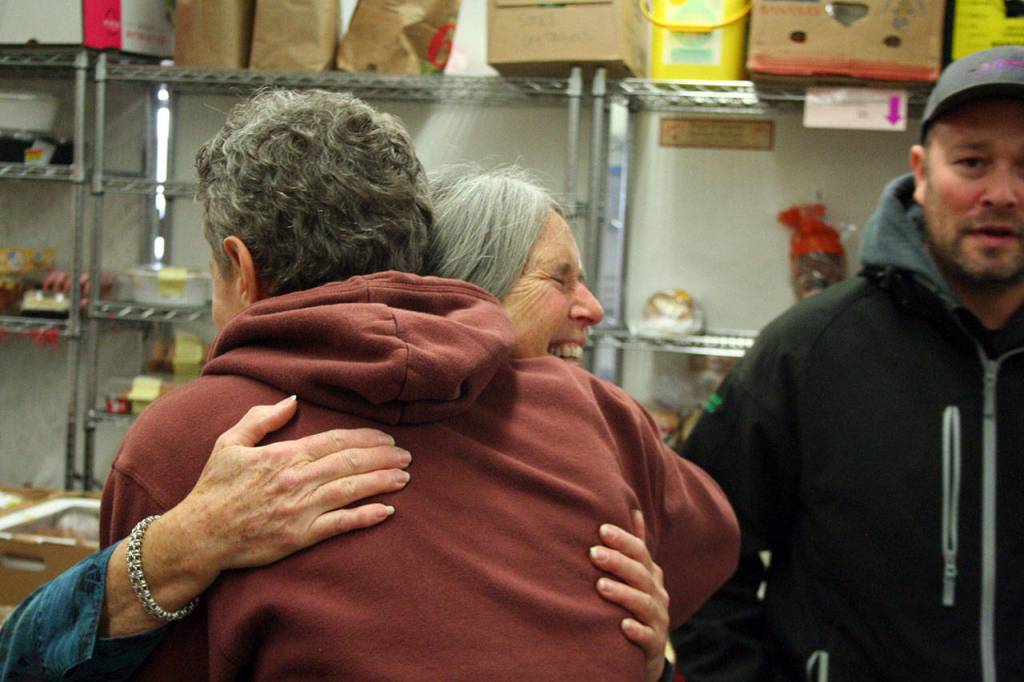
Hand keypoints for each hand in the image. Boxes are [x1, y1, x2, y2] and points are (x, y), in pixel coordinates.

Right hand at [164, 395, 411, 574]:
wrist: (198, 535)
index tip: (386, 438)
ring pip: (351, 489)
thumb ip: (260, 419)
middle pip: (350, 462)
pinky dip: (365, 517)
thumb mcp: (229, 443)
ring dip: (381, 482)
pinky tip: (386, 511)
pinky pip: (340, 524)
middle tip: (406, 456)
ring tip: (404, 477)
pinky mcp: (300, 536)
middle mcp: (296, 479)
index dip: (366, 438)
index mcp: (283, 455)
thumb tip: (291, 401)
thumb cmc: (214, 488)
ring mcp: (300, 508)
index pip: (335, 440)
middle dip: (382, 457)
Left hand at [590, 509, 669, 681]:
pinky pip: (647, 637)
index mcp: (651, 575)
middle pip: (640, 575)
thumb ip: (635, 546)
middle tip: (593, 553)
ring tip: (600, 586)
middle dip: (618, 563)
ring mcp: (658, 620)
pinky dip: (636, 630)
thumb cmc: (635, 605)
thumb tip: (634, 509)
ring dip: (623, 594)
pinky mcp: (654, 644)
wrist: (648, 651)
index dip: (624, 540)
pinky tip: (622, 625)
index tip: (602, 529)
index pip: (640, 553)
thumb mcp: (638, 575)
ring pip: (643, 604)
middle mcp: (657, 595)